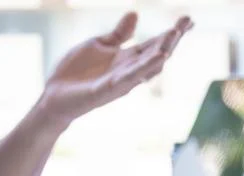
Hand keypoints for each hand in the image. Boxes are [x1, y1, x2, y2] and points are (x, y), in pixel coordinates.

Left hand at [36, 12, 193, 125]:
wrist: (53, 94)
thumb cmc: (75, 72)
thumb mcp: (98, 45)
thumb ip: (118, 34)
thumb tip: (135, 13)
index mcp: (127, 59)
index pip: (154, 44)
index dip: (172, 33)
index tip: (189, 19)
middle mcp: (129, 71)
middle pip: (156, 54)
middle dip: (172, 40)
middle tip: (185, 23)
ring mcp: (120, 82)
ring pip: (147, 67)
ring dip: (162, 51)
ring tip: (174, 35)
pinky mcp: (106, 90)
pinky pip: (128, 79)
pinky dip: (143, 68)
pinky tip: (157, 57)